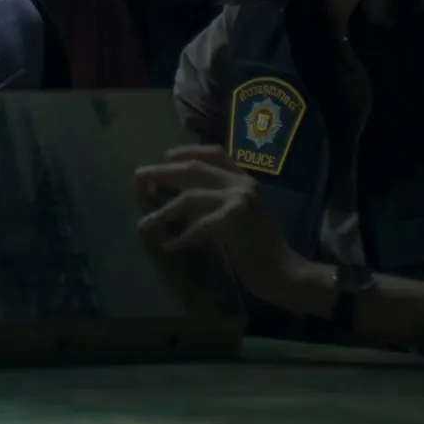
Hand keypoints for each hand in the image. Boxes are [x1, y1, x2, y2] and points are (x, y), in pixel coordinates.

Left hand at [135, 145, 311, 307]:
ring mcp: (241, 199)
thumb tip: (182, 201)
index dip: (188, 151)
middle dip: (163, 172)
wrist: (285, 272)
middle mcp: (244, 183)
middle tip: (138, 176)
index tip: (165, 156)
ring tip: (144, 223)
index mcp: (246, 180)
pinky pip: (198, 226)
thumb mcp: (242, 216)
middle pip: (194, 169)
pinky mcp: (236, 219)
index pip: (215, 153)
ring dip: (163, 211)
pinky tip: (169, 247)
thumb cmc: (261, 248)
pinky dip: (182, 238)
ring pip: (190, 197)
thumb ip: (218, 202)